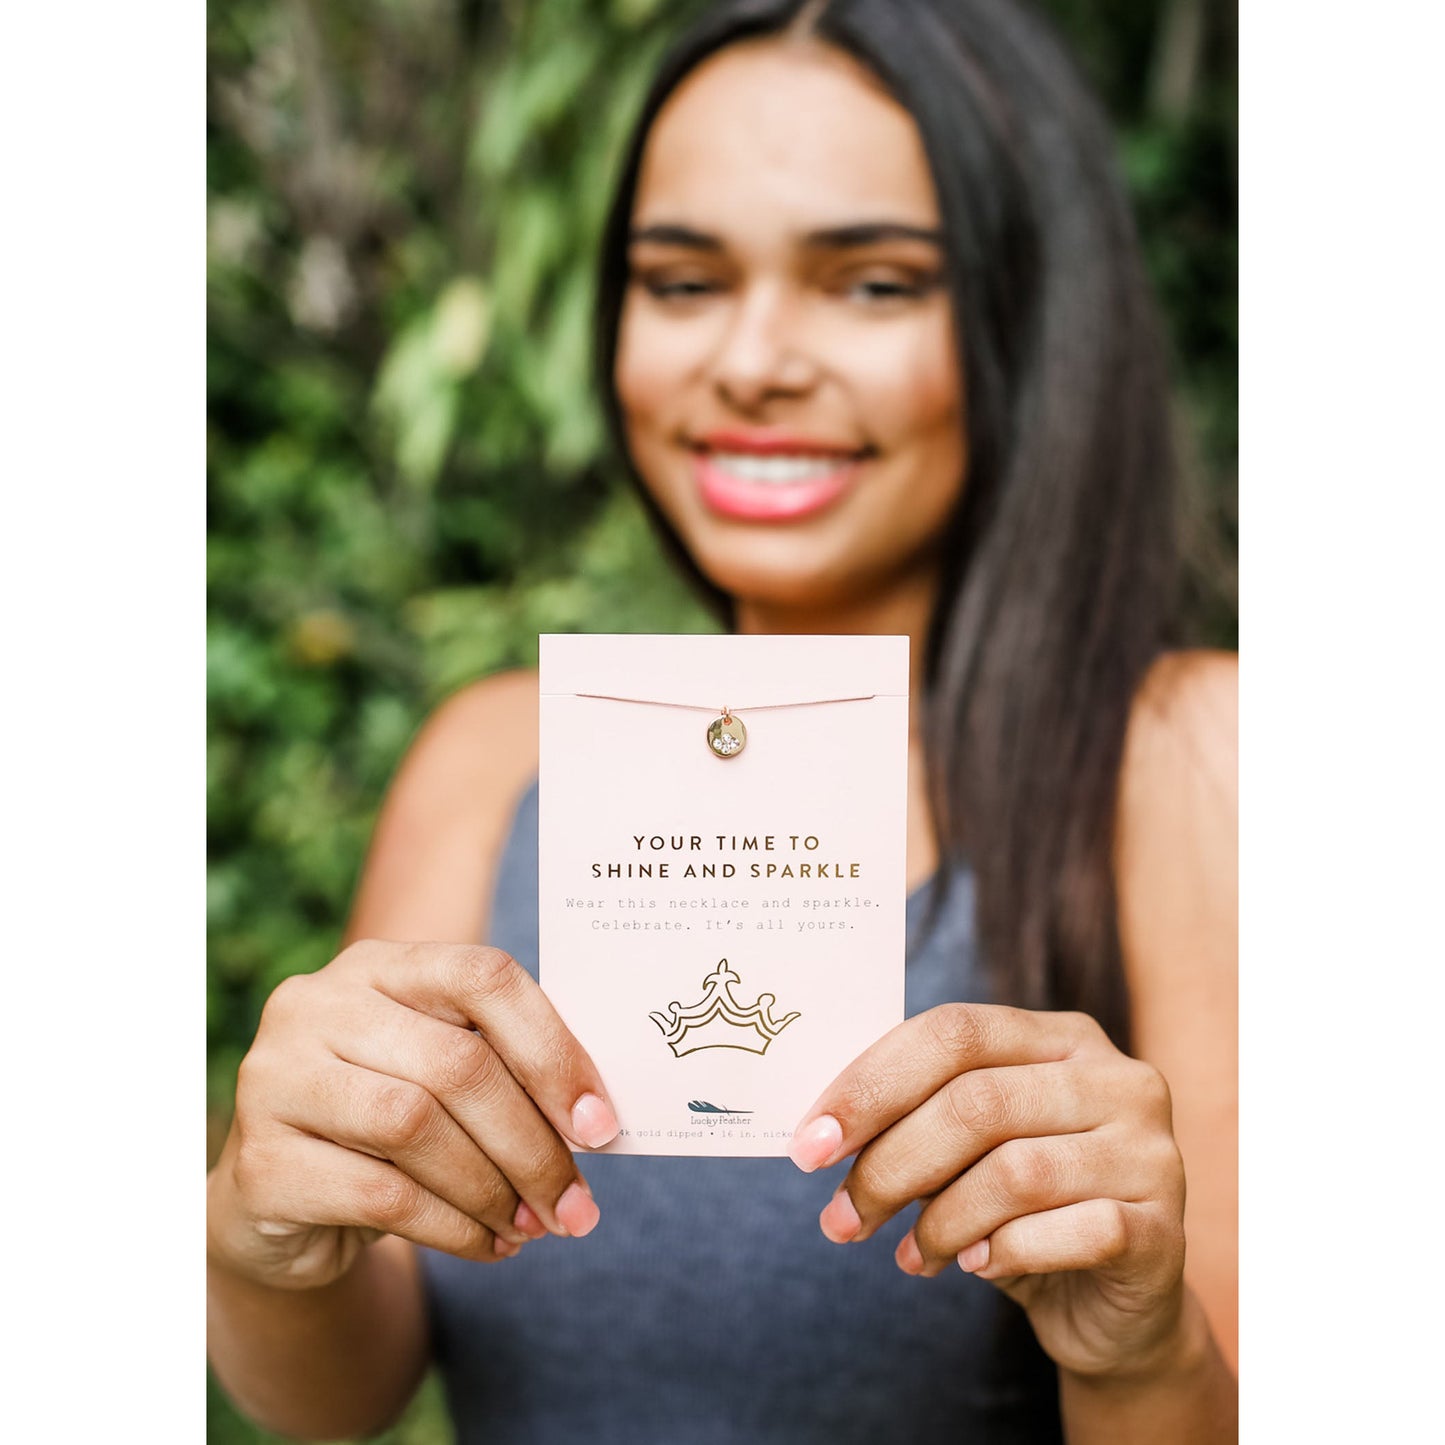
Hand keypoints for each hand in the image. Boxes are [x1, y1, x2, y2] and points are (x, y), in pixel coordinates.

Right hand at [207, 940, 618, 1291]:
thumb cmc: (386, 1128)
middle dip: (532, 1144)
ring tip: (533, 1227)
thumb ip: (505, 1072)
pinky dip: (452, 1227)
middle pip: (457, 1061)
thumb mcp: (442, 1078)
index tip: (601, 1124)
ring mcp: (277, 1077)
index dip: (553, 1049)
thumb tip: (597, 1120)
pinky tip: (487, 1245)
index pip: (483, 976)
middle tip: (576, 1205)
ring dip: (494, 1188)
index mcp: (380, 965)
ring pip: (416, 1125)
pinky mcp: (259, 1162)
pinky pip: (381, 1195)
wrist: (279, 1203)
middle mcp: (318, 1004)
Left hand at [788, 1004, 1187, 1380]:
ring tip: (910, 1253)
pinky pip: (1066, 1233)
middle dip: (889, 1165)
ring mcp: (1149, 1150)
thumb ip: (917, 1119)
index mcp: (1060, 1037)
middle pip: (974, 1102)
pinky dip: (1002, 1254)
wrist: (1113, 1308)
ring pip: (1014, 1172)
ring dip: (939, 1221)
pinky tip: (975, 1267)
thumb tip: (822, 1128)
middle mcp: (1115, 1078)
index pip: (953, 1031)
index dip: (871, 1083)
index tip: (810, 1142)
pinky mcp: (1166, 1230)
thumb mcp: (968, 1151)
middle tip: (840, 1218)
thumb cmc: (1022, 1211)